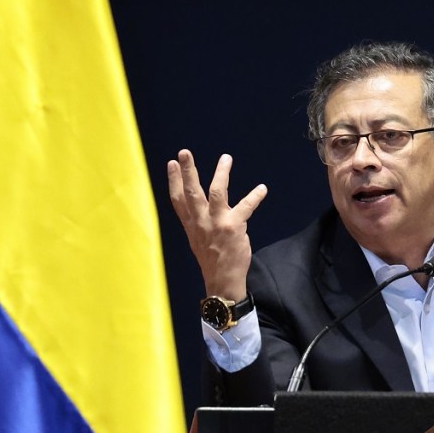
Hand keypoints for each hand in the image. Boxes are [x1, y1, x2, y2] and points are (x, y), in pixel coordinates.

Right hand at [167, 149, 267, 299]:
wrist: (222, 280)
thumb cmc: (212, 259)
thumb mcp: (196, 239)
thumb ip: (197, 221)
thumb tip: (198, 205)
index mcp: (191, 224)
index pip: (178, 200)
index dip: (173, 181)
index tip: (171, 163)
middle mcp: (200, 222)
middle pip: (191, 192)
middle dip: (187, 171)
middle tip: (184, 152)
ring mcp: (216, 223)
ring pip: (216, 192)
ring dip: (221, 173)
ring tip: (226, 158)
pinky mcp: (233, 227)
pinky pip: (245, 206)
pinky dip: (255, 196)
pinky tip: (262, 188)